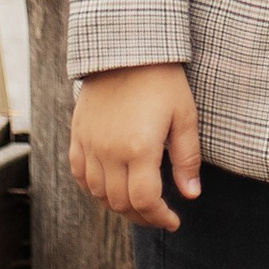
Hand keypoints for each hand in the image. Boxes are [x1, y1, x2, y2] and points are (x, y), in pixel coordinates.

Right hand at [71, 63, 202, 230]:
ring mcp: (89, 144)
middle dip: (142, 216)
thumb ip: (186, 159)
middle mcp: (109, 151)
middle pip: (120, 203)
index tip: (173, 221)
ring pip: (98, 193)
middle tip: (159, 216)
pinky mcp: (77, 134)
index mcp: (139, 148)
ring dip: (118, 205)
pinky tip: (110, 188)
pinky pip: (79, 174)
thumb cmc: (163, 80)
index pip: (145, 201)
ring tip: (138, 204)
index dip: (159, 217)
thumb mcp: (185, 116)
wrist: (127, 47)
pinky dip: (94, 188)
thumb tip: (191, 195)